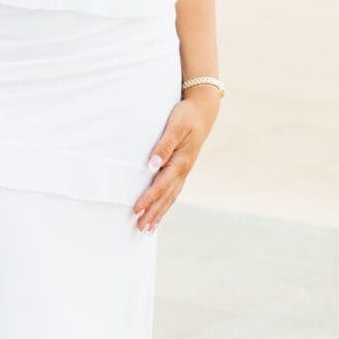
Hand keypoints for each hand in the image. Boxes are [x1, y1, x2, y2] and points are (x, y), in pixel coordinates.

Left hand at [133, 89, 219, 233]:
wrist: (203, 110)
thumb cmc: (186, 115)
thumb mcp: (176, 126)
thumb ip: (164, 145)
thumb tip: (153, 164)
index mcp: (181, 161)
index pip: (161, 184)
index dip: (149, 198)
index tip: (136, 210)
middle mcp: (183, 169)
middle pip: (166, 196)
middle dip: (153, 213)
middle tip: (140, 229)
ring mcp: (184, 170)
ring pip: (171, 196)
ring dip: (159, 212)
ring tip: (148, 228)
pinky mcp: (183, 168)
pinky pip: (174, 190)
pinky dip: (166, 203)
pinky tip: (159, 211)